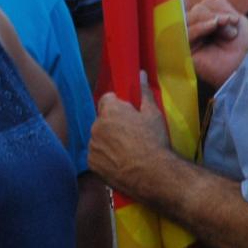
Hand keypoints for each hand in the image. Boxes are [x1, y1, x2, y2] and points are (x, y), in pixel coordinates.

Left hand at [89, 81, 172, 198]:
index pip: (107, 99)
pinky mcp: (92, 163)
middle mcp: (97, 126)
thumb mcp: (153, 114)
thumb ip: (144, 92)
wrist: (153, 174)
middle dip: (113, 124)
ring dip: (107, 141)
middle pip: (102, 120)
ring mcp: (93, 145)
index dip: (118, 105)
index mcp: (110, 110)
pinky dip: (105, 157)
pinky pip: (96, 155)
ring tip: (127, 151)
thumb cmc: (155, 141)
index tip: (129, 114)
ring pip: (98, 138)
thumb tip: (141, 73)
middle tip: (131, 135)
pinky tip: (120, 162)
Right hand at [187, 0, 247, 88]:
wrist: (246, 65)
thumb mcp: (236, 20)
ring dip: (209, 18)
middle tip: (231, 23)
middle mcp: (198, 31)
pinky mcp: (186, 52)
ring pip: (189, 18)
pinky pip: (186, 33)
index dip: (216, 7)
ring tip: (225, 26)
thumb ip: (222, 7)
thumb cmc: (244, 46)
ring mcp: (191, 41)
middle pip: (195, 10)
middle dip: (214, 13)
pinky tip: (213, 26)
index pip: (203, 6)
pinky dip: (200, 26)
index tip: (234, 18)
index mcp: (208, 24)